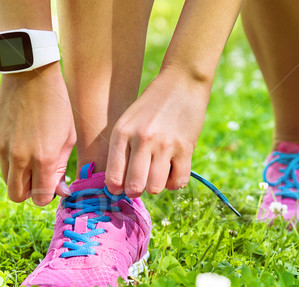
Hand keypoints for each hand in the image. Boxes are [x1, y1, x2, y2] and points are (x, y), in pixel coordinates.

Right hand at [0, 63, 75, 205]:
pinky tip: (23, 142)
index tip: (53, 186)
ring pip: (6, 180)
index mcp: (43, 158)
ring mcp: (3, 148)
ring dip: (19, 178)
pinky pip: (1, 160)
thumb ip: (61, 168)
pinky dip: (11, 160)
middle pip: (17, 196)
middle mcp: (20, 157)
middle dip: (29, 194)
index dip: (47, 196)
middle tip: (40, 179)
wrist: (30, 75)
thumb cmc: (57, 106)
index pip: (40, 198)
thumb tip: (60, 191)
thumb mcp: (67, 137)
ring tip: (32, 161)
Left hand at [105, 68, 211, 196]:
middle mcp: (141, 139)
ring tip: (157, 174)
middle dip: (135, 191)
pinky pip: (178, 182)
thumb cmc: (152, 105)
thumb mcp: (128, 121)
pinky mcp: (185, 148)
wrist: (182, 82)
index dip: (116, 189)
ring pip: (155, 187)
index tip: (120, 189)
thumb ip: (121, 149)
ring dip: (156, 186)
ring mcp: (164, 144)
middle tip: (139, 184)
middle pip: (134, 186)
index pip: (113, 176)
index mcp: (122, 132)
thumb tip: (119, 185)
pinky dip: (175, 183)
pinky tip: (173, 171)